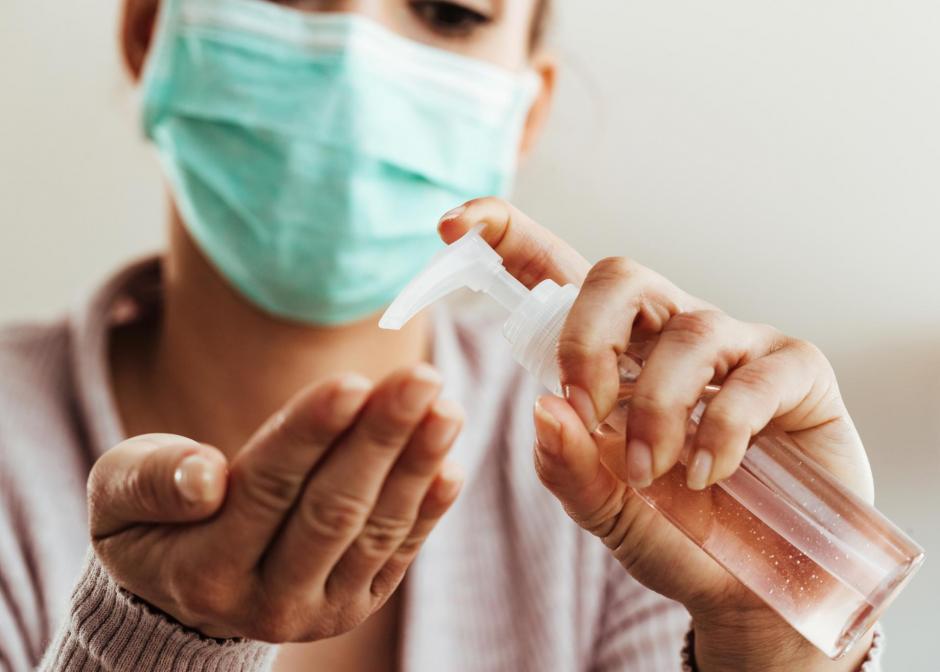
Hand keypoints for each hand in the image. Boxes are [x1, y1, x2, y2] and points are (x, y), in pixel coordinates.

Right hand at [88, 364, 463, 641]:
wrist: (185, 590)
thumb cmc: (152, 523)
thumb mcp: (121, 498)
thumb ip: (152, 483)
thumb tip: (206, 477)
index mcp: (204, 572)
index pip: (268, 490)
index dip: (312, 434)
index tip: (354, 382)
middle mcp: (268, 603)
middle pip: (334, 510)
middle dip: (381, 439)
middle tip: (422, 379)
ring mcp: (321, 610)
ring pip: (377, 530)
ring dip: (417, 466)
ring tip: (446, 408)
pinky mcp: (355, 603)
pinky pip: (399, 554)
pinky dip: (429, 509)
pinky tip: (450, 464)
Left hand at [439, 198, 874, 670]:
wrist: (752, 582)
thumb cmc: (674, 532)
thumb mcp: (605, 509)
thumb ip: (568, 467)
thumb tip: (542, 407)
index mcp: (614, 354)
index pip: (558, 274)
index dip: (508, 236)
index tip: (451, 225)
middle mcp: (671, 333)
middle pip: (619, 276)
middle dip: (587, 342)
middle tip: (585, 412)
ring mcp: (737, 346)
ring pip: (687, 330)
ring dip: (656, 411)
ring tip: (651, 473)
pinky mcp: (796, 370)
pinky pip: (751, 378)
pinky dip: (718, 432)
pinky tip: (707, 474)